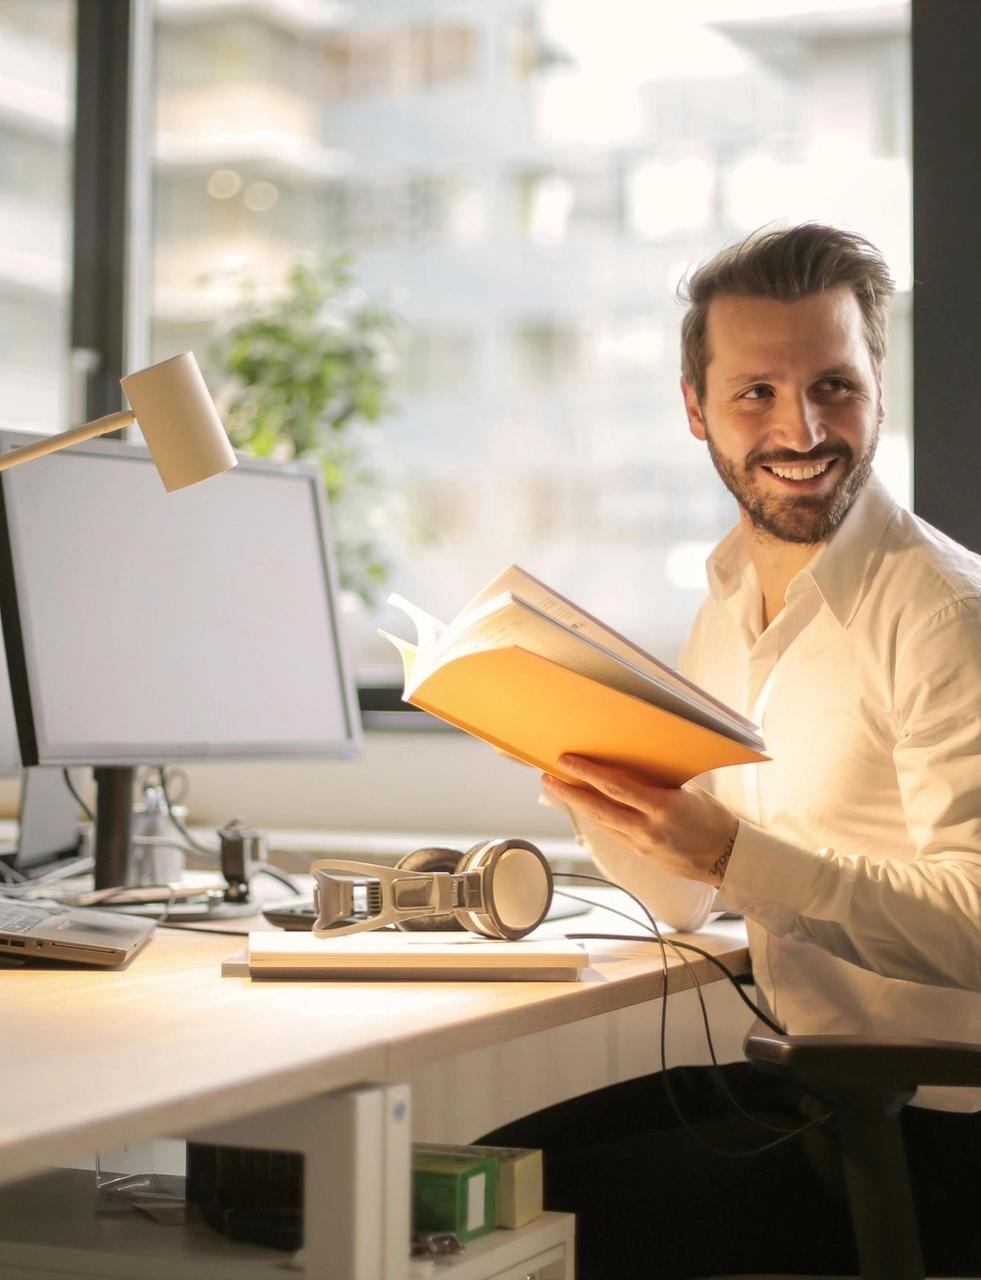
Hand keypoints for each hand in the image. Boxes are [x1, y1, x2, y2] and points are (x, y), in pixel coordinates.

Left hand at [540, 754, 738, 886]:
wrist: (729, 858)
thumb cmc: (713, 818)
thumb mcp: (689, 792)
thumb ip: (658, 782)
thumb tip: (631, 764)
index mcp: (663, 807)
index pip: (615, 787)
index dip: (587, 773)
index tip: (567, 761)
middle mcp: (648, 828)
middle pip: (598, 808)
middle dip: (569, 792)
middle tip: (547, 777)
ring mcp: (642, 844)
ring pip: (600, 822)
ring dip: (577, 805)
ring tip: (558, 788)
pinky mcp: (641, 854)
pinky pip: (612, 832)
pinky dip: (597, 817)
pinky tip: (584, 806)